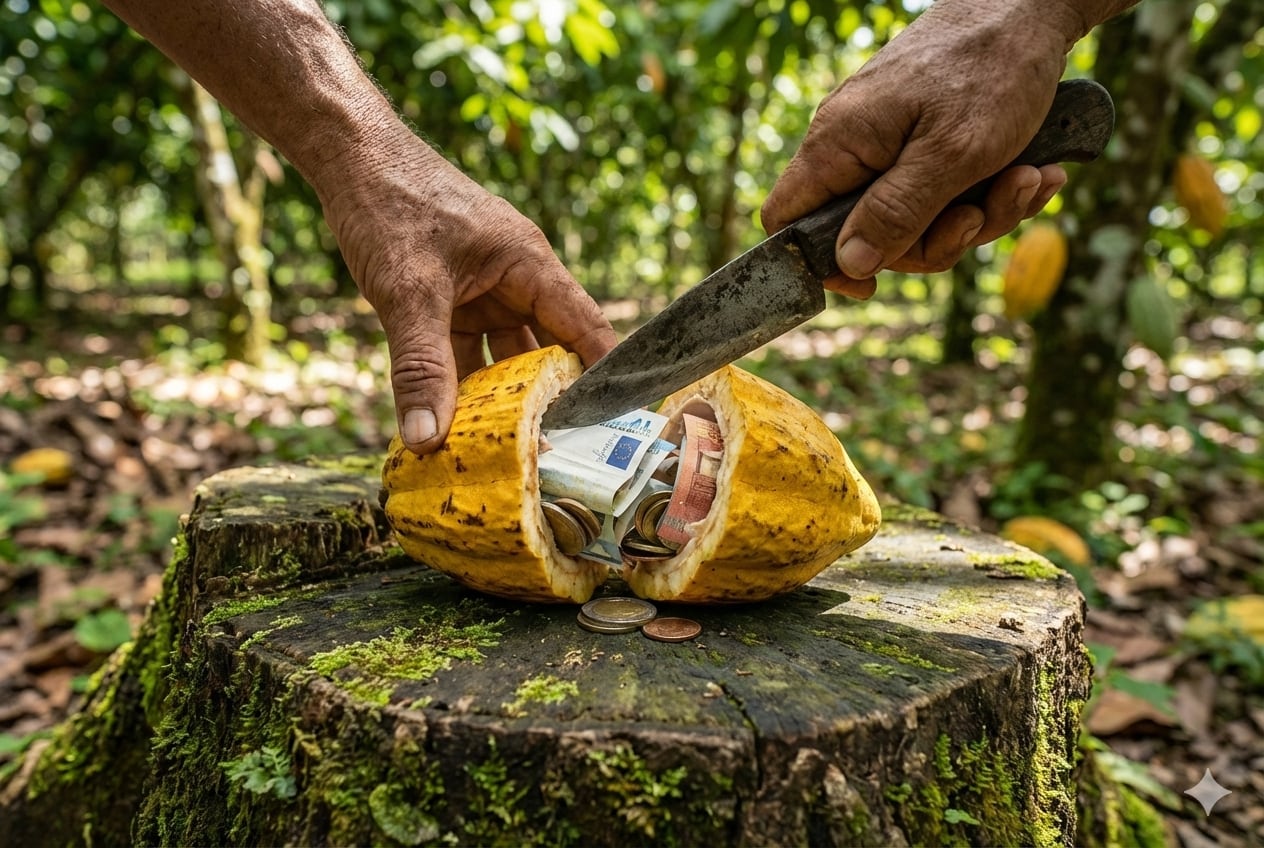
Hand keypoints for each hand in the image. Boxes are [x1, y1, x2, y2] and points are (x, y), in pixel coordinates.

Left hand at [321, 128, 615, 454]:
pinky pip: (466, 349)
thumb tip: (427, 440)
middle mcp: (515, 279)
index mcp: (529, 265)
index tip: (611, 428)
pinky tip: (451, 421)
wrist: (344, 154)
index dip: (603, 376)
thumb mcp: (408, 293)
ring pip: (502, 355)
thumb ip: (421, 369)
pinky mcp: (449, 297)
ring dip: (498, 397)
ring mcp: (482, 289)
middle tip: (547, 457)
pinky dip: (460, 382)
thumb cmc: (390, 203)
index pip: (585, 328)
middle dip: (546, 400)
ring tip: (501, 450)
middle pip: (545, 349)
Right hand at [761, 1, 1076, 297]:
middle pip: (868, 235)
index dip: (819, 264)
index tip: (871, 284)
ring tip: (1027, 179)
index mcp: (838, 146)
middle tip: (979, 214)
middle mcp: (855, 148)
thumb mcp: (951, 156)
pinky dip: (994, 192)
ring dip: (981, 214)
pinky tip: (1036, 172)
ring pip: (919, 220)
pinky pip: (947, 195)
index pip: (787, 221)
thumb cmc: (990, 68)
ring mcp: (891, 145)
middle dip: (935, 239)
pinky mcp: (927, 142)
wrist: (1034, 7)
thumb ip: (895, 214)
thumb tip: (849, 266)